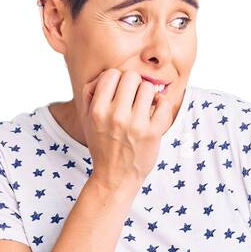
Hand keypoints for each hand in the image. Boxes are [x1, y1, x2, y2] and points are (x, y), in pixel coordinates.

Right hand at [79, 68, 177, 191]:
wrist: (114, 177)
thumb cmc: (102, 145)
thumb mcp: (87, 119)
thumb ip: (91, 93)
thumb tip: (109, 75)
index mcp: (97, 110)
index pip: (111, 74)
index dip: (117, 80)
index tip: (119, 92)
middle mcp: (116, 116)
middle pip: (131, 77)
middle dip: (134, 84)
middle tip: (133, 98)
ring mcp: (136, 125)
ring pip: (148, 87)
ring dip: (148, 94)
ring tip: (144, 105)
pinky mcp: (153, 133)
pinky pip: (163, 103)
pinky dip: (162, 103)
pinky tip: (155, 110)